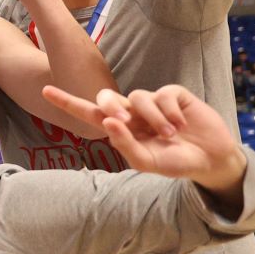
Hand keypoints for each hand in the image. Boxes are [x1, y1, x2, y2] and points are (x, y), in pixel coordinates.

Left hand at [41, 84, 247, 189]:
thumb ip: (124, 145)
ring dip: (152, 119)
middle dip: (110, 106)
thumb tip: (107, 122)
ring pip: (137, 97)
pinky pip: (162, 94)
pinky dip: (169, 112)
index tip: (45, 91)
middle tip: (123, 121)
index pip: (89, 113)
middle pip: (107, 97)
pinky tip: (181, 125)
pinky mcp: (173, 94)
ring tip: (169, 135)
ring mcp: (152, 101)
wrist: (209, 160)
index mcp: (121, 129)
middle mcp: (132, 112)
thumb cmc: (174, 163)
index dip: (67, 102)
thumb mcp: (146, 162)